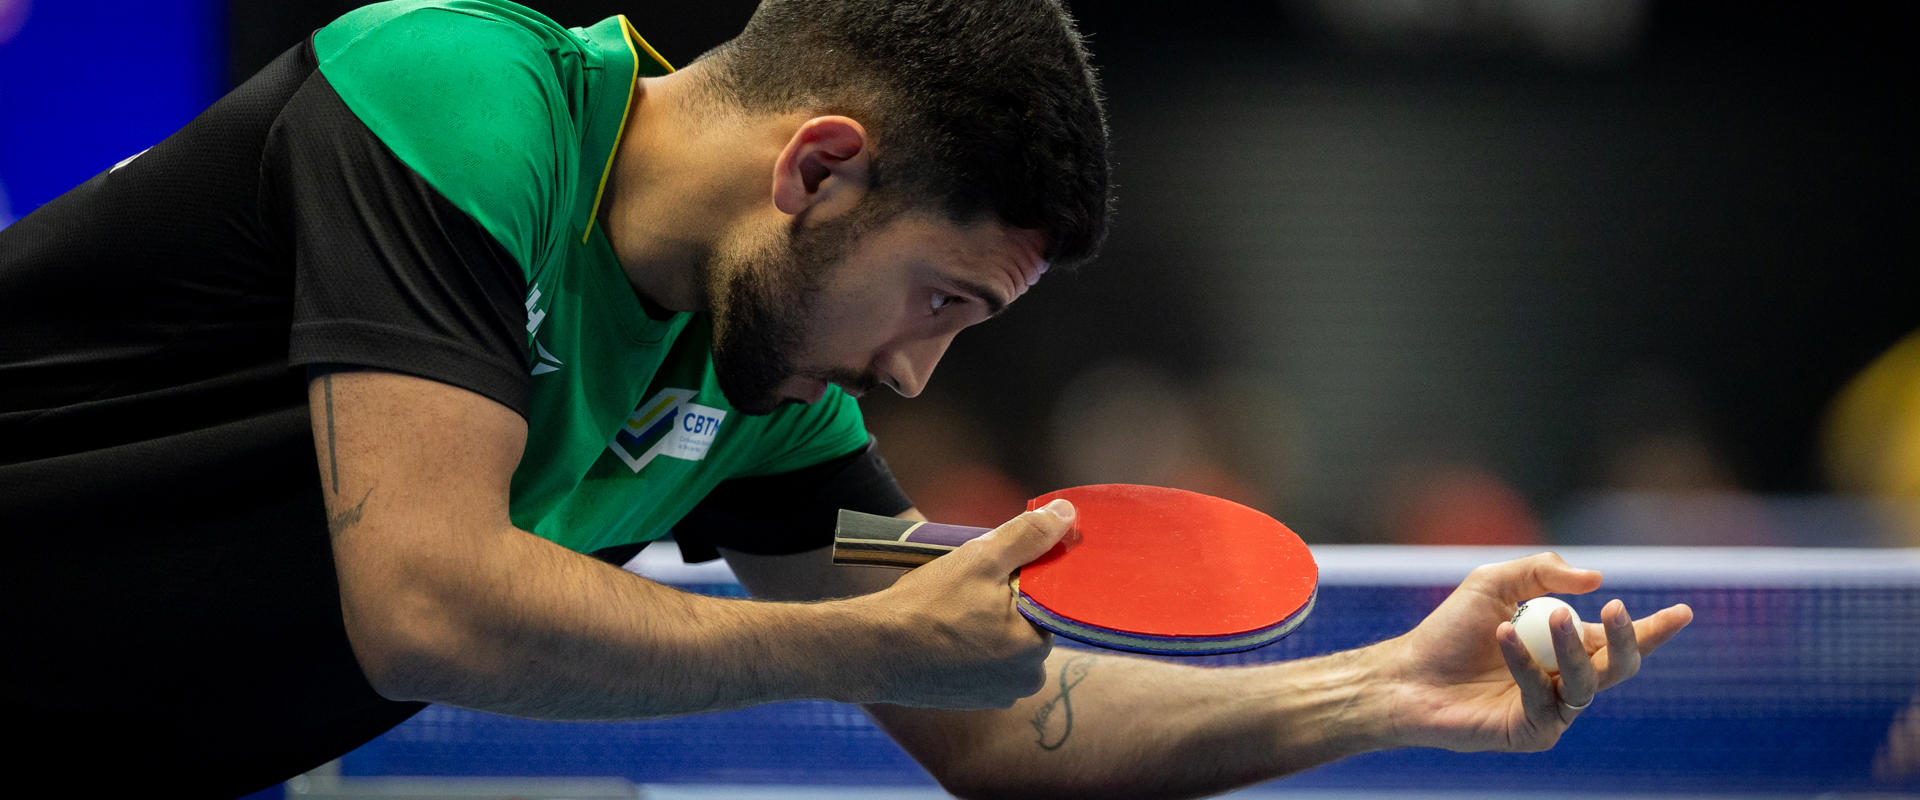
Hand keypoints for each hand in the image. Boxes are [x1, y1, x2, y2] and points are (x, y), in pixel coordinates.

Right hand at [845, 500, 1078, 708]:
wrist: (872, 652)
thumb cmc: (927, 606)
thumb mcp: (981, 559)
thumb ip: (1028, 536)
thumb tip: (1067, 513)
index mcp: (1036, 648)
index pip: (1046, 602)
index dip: (1020, 579)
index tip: (991, 571)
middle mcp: (1026, 680)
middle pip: (1027, 624)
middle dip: (1005, 603)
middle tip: (967, 588)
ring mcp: (999, 695)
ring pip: (1005, 643)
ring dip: (987, 624)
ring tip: (952, 610)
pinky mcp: (973, 701)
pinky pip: (984, 664)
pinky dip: (971, 646)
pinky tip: (945, 633)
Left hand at [1371, 552, 1693, 751]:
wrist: (1406, 674)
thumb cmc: (1448, 631)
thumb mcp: (1493, 583)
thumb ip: (1541, 572)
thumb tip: (1595, 580)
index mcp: (1565, 645)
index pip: (1618, 639)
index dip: (1654, 629)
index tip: (1685, 611)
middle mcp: (1565, 679)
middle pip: (1619, 666)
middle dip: (1626, 639)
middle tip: (1613, 610)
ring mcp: (1552, 709)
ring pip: (1588, 682)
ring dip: (1574, 646)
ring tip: (1550, 616)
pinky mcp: (1532, 732)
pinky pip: (1544, 698)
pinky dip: (1525, 664)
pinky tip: (1501, 637)